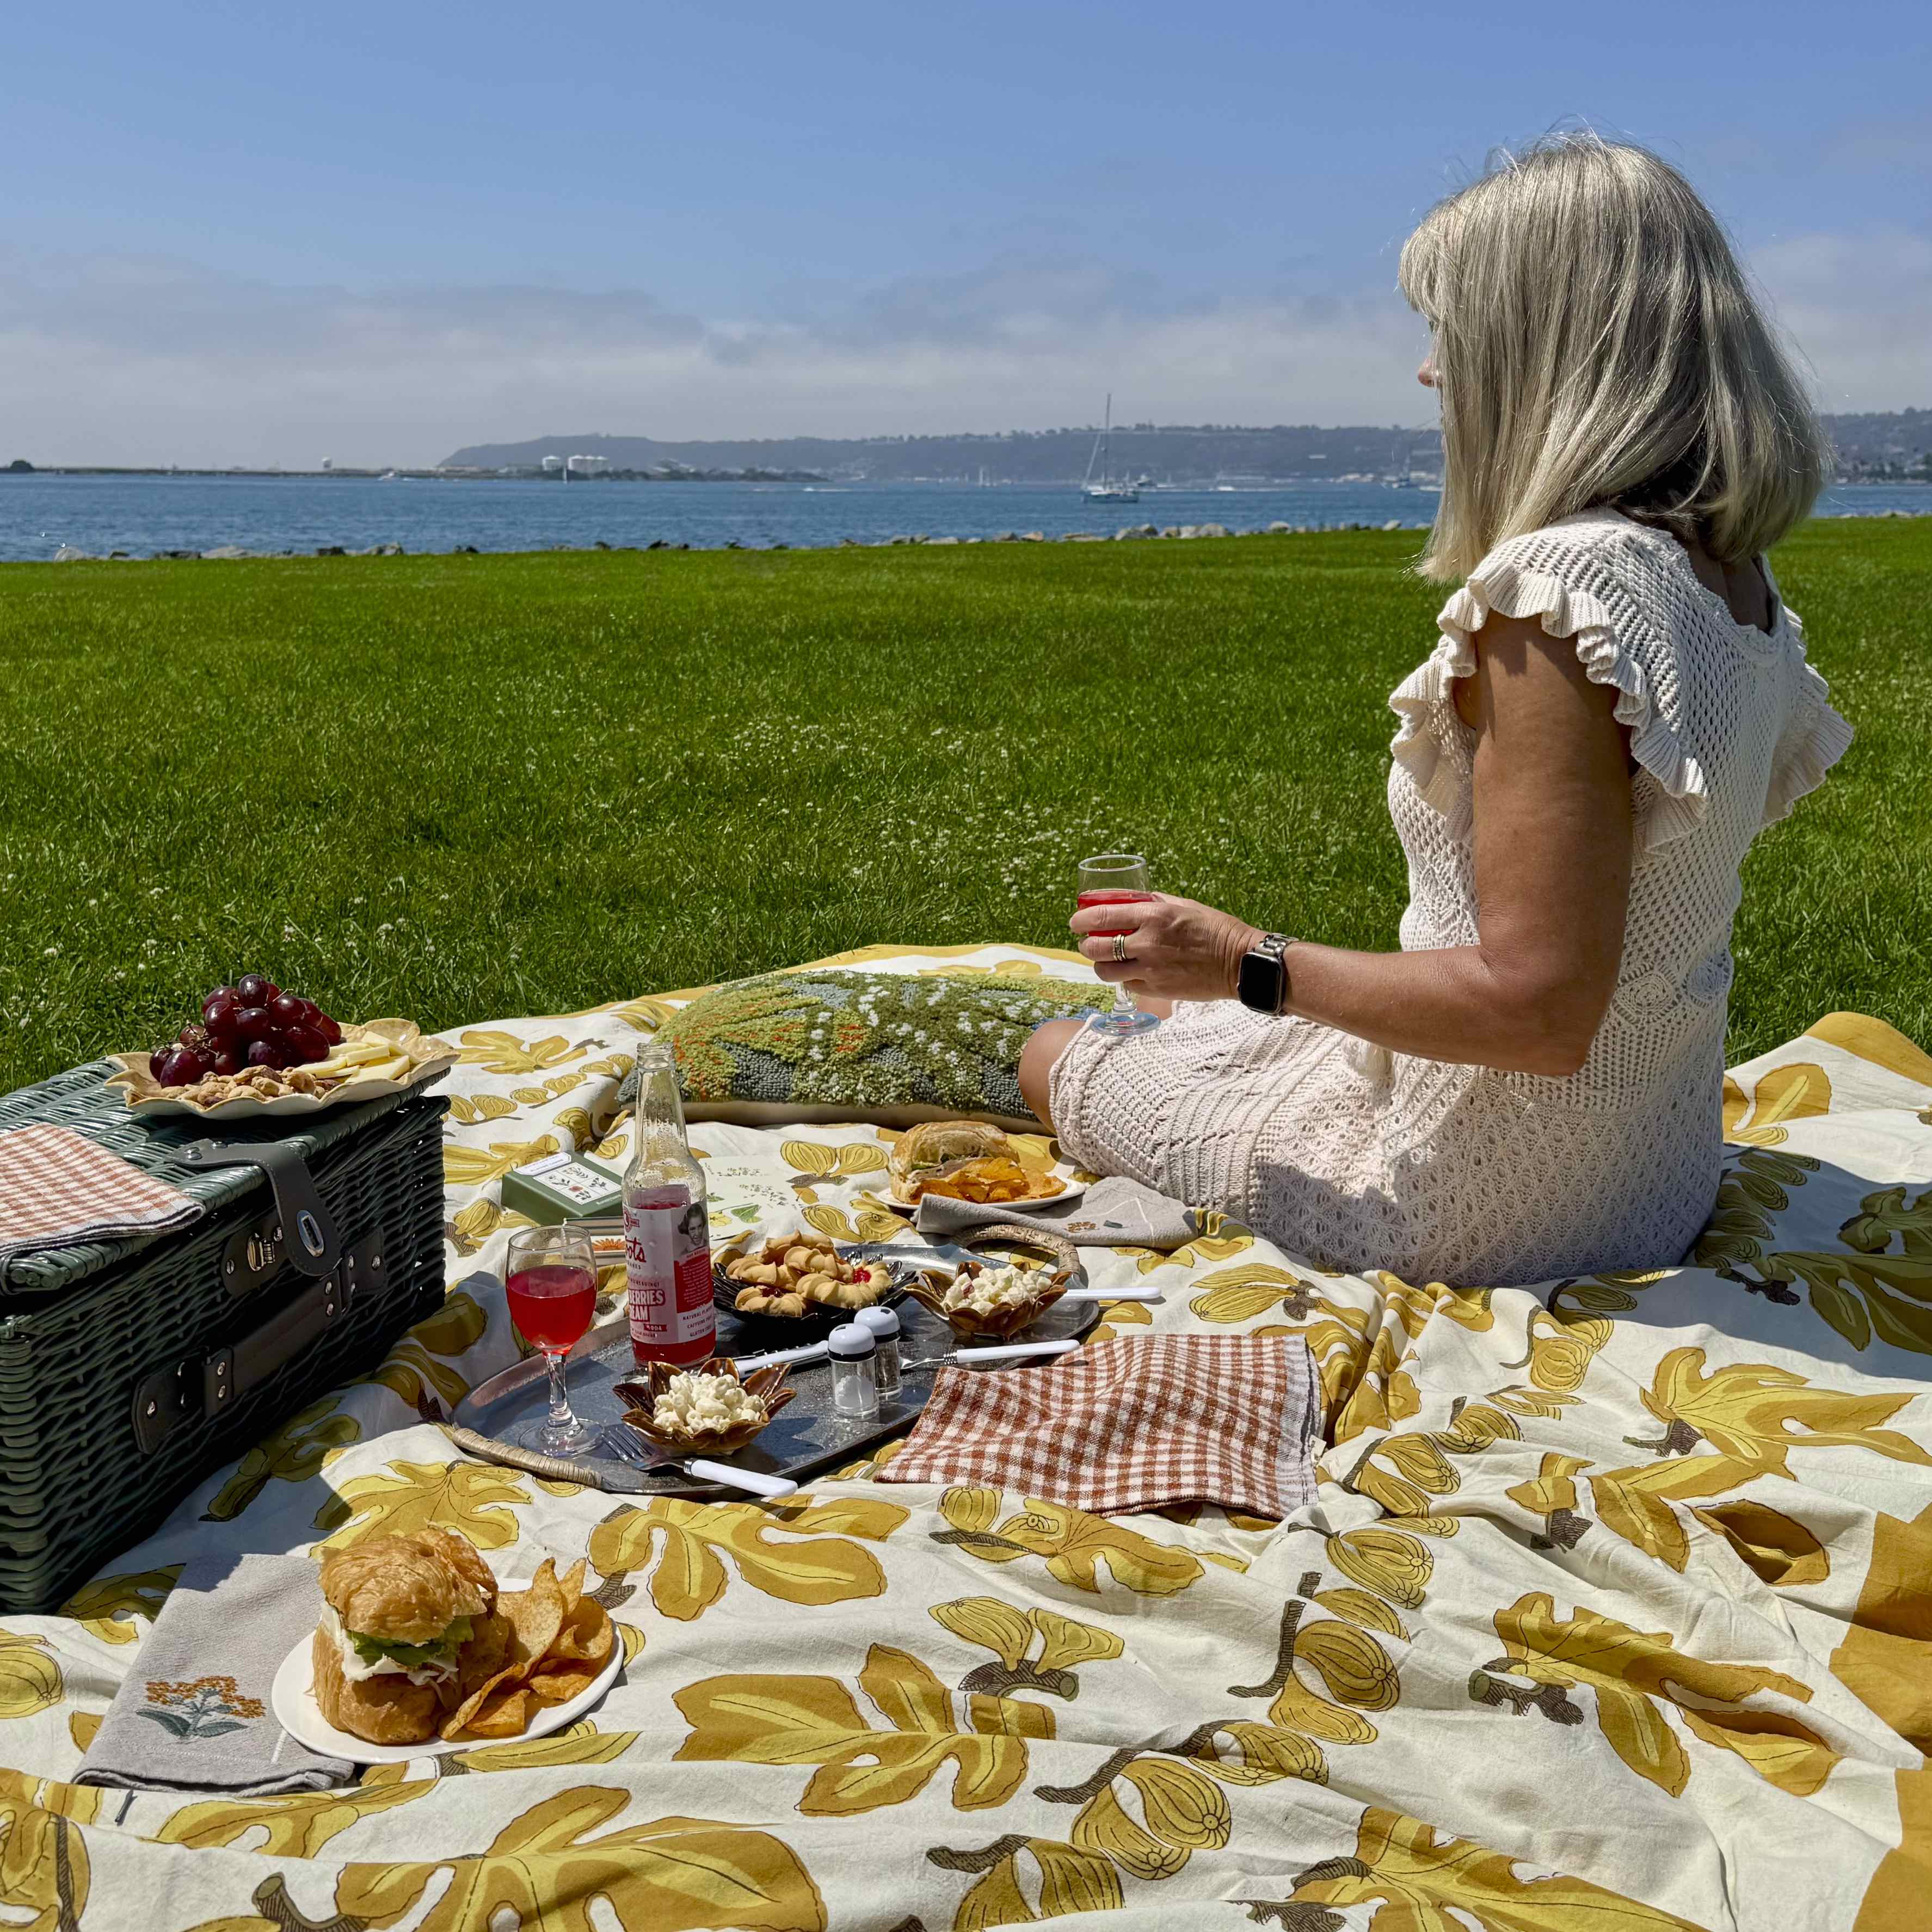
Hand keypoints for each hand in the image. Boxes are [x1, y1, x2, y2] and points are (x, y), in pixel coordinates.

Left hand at [1069, 892, 1263, 1003]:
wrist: (1240, 962)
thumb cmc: (1215, 929)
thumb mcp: (1184, 905)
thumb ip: (1154, 902)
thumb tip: (1129, 900)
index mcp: (1154, 916)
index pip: (1102, 916)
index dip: (1081, 920)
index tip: (1075, 922)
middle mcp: (1148, 943)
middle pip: (1096, 947)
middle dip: (1086, 945)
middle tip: (1088, 942)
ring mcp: (1151, 969)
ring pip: (1105, 971)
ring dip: (1100, 965)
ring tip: (1106, 960)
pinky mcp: (1158, 989)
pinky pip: (1126, 985)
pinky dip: (1123, 979)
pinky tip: (1130, 972)